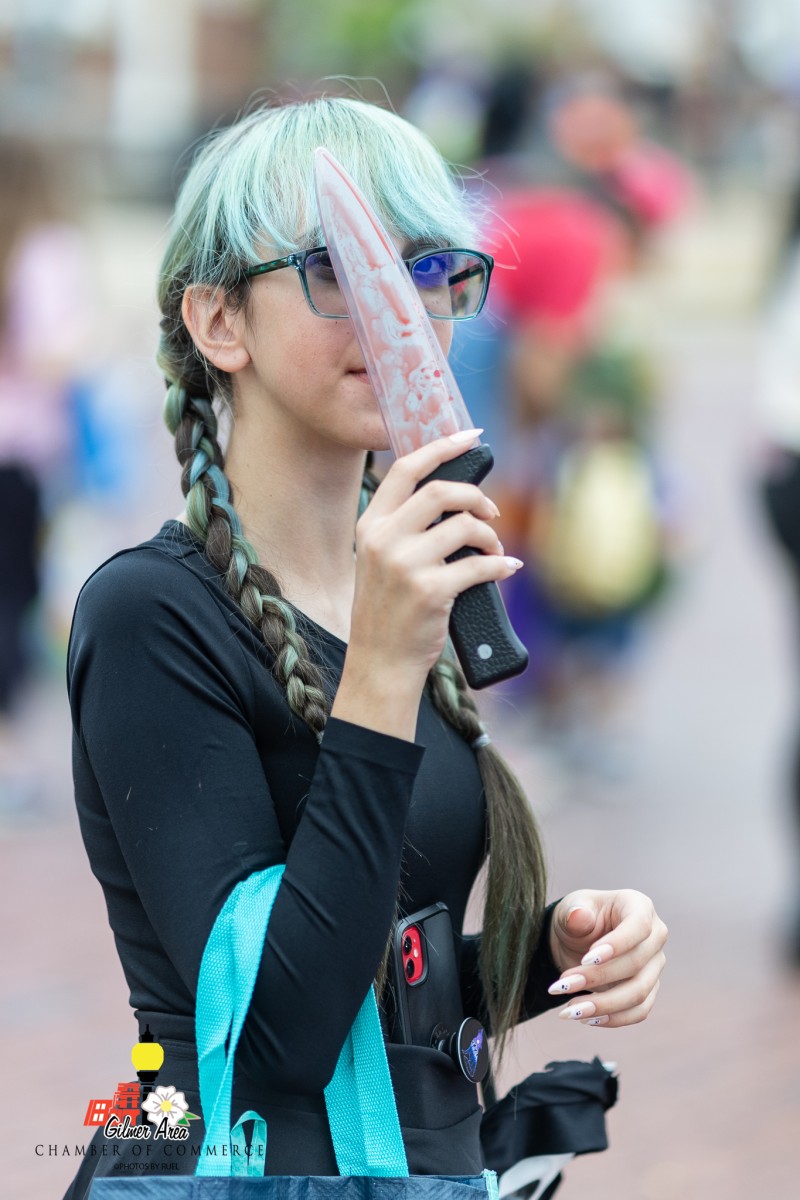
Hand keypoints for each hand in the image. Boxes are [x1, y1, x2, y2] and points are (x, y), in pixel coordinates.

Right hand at [347, 429, 521, 688]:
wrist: (380, 661)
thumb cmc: (388, 610)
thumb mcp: (382, 560)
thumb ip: (406, 527)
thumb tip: (458, 497)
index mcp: (370, 525)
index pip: (406, 469)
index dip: (442, 447)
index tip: (471, 436)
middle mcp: (383, 540)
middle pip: (440, 492)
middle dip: (475, 497)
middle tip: (491, 513)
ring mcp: (405, 565)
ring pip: (464, 527)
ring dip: (490, 536)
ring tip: (494, 549)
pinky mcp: (430, 591)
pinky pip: (479, 566)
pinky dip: (500, 565)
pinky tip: (506, 568)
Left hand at [546, 889, 667, 1027]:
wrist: (576, 940)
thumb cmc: (577, 917)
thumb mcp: (570, 909)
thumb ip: (574, 912)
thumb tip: (578, 916)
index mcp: (639, 906)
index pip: (639, 926)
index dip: (617, 944)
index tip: (586, 958)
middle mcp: (654, 936)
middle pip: (637, 964)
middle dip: (597, 978)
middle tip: (561, 985)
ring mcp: (654, 965)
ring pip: (639, 993)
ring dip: (603, 1005)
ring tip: (569, 1010)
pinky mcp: (648, 989)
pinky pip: (639, 1011)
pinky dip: (613, 1018)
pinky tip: (586, 1018)